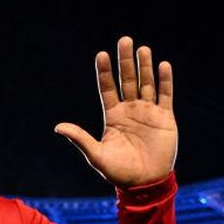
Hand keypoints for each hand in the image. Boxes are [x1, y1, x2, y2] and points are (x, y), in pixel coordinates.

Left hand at [55, 37, 176, 187]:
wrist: (145, 183)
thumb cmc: (119, 172)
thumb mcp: (96, 155)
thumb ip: (80, 138)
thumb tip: (58, 127)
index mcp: (113, 116)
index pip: (107, 88)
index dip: (104, 72)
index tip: (101, 54)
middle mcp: (130, 110)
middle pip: (127, 80)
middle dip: (125, 61)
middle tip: (125, 40)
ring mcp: (148, 112)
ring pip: (146, 83)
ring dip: (145, 66)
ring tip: (142, 48)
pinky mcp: (165, 118)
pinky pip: (165, 95)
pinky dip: (164, 80)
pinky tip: (163, 65)